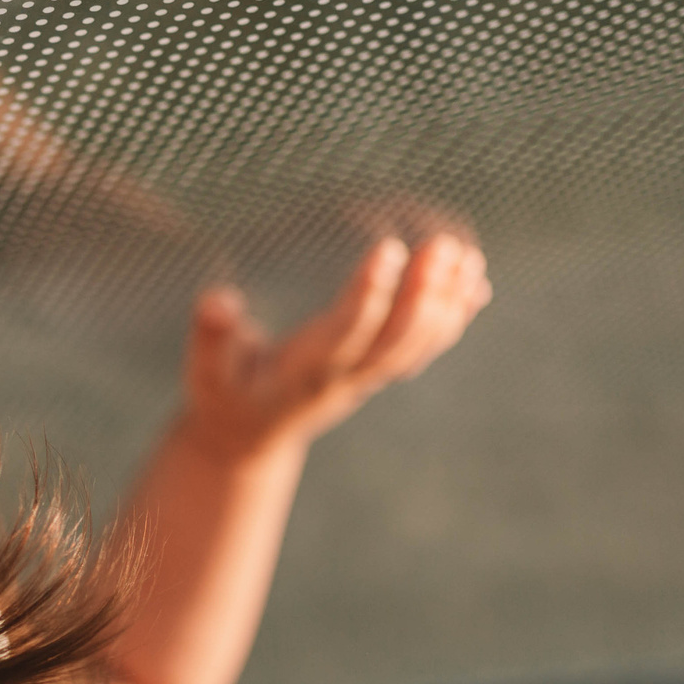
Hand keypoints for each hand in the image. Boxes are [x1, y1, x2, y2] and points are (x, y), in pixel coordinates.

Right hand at [181, 232, 488, 459]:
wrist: (250, 438)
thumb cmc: (226, 394)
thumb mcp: (206, 372)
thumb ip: (210, 338)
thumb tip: (217, 301)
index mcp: (305, 372)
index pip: (346, 332)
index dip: (370, 293)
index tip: (389, 248)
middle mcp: (344, 376)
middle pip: (396, 340)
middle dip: (424, 294)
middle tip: (443, 245)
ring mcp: (367, 377)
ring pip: (417, 345)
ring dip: (446, 303)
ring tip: (464, 255)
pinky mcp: (377, 371)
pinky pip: (425, 347)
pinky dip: (455, 317)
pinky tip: (477, 285)